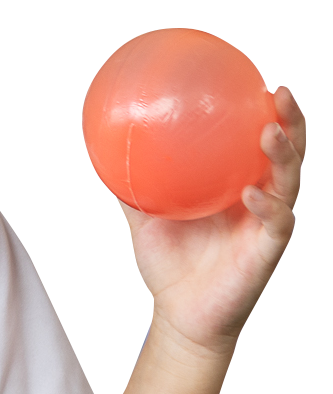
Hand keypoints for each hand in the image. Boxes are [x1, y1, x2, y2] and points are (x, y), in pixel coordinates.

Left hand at [120, 85, 304, 355]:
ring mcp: (269, 224)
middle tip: (279, 91)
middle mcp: (262, 199)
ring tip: (269, 131)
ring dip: (284, 155)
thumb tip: (100, 144)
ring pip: (290, 183)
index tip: (259, 78)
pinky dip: (266, 207)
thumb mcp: (143, 216)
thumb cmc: (169, 262)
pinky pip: (275, 225)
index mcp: (239, 183)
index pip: (261, 139)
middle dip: (292, 120)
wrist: (179, 315)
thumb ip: (130, 182)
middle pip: (289, 151)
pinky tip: (251, 193)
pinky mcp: (268, 252)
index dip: (266, 110)